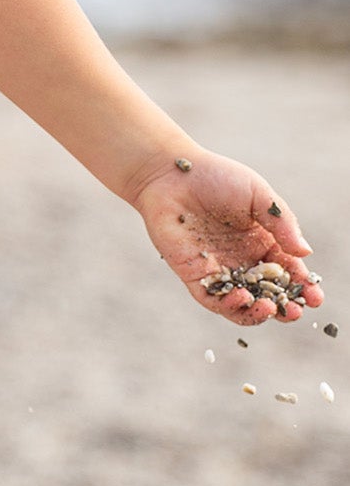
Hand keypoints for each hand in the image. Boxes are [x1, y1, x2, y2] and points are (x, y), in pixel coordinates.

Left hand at [132, 149, 320, 325]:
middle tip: (294, 311)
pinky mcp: (193, 273)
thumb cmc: (216, 177)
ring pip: (242, 304)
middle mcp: (243, 260)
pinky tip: (242, 298)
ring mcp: (218, 269)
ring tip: (268, 308)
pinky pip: (213, 299)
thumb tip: (305, 252)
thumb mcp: (258, 195)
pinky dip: (229, 306)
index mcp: (263, 242)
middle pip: (268, 294)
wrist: (171, 173)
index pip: (288, 272)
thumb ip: (282, 223)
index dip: (304, 287)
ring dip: (258, 313)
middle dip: (285, 307)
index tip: (315, 297)